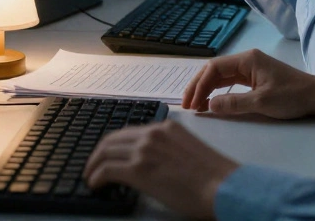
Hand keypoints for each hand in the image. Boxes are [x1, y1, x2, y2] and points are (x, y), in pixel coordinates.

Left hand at [84, 121, 237, 219]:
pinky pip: (106, 170)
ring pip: (105, 152)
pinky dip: (96, 177)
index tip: (108, 154)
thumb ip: (168, 149)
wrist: (223, 186)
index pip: (129, 132)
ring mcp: (145, 150)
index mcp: (166, 127)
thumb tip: (153, 162)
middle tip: (93, 165)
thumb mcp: (188, 151)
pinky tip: (95, 184)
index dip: (114, 144)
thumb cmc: (214, 176)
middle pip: (113, 139)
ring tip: (90, 176)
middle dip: (99, 153)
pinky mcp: (139, 169)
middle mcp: (153, 134)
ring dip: (94, 165)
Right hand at [182, 49, 314, 119]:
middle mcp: (247, 60)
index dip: (199, 86)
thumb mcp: (261, 102)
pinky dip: (218, 91)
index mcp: (248, 60)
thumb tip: (208, 106)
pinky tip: (212, 101)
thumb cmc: (292, 96)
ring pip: (221, 76)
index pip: (214, 68)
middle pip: (214, 70)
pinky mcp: (256, 78)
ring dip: (207, 89)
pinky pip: (230, 82)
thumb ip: (233, 103)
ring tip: (195, 105)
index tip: (192, 104)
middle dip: (198, 86)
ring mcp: (251, 68)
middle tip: (186, 105)